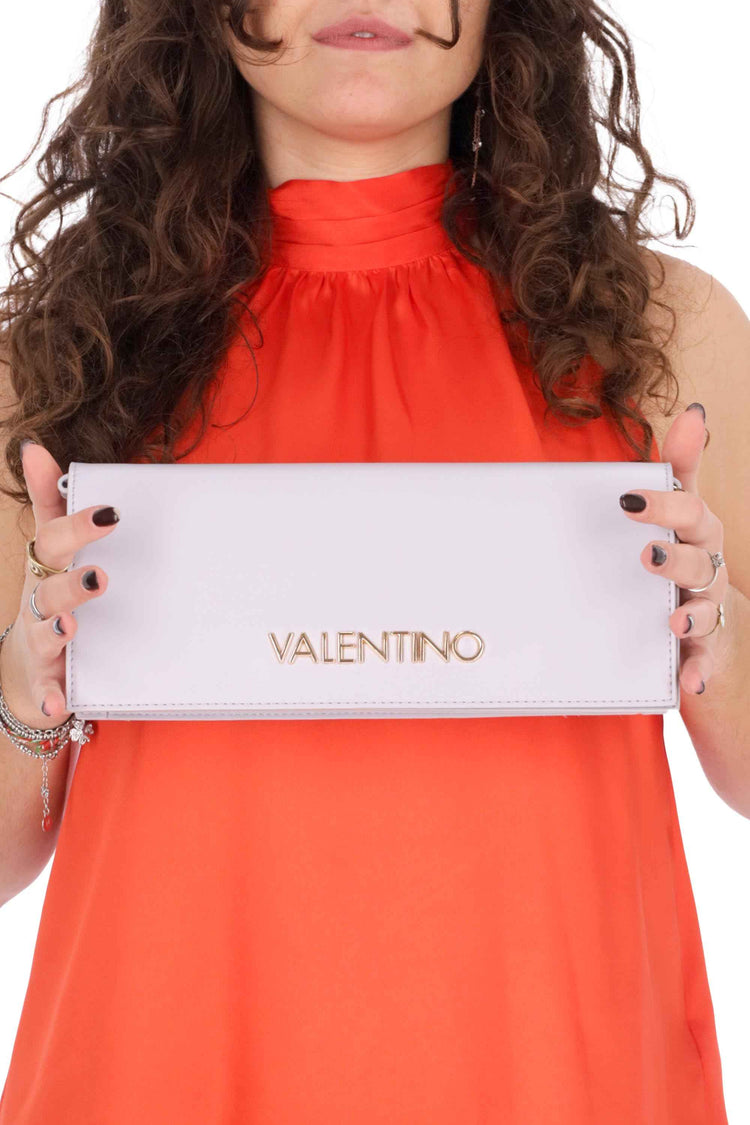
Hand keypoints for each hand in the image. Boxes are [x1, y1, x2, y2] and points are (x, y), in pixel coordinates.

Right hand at [0, 441, 119, 727]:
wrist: (25, 670)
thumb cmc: (48, 596)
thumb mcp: (50, 549)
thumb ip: (48, 500)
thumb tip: (34, 447)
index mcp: (46, 567)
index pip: (56, 540)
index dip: (78, 525)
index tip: (112, 512)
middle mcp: (39, 601)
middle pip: (50, 587)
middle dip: (71, 580)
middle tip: (101, 576)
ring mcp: (38, 641)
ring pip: (46, 632)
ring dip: (57, 628)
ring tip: (71, 627)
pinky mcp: (42, 679)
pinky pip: (44, 690)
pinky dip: (50, 697)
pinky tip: (59, 704)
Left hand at [618, 402, 727, 695]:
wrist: (712, 634)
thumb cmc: (689, 561)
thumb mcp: (683, 517)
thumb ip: (683, 468)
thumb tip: (695, 411)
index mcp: (698, 533)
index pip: (688, 510)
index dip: (664, 504)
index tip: (627, 500)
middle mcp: (709, 568)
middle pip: (699, 558)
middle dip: (676, 557)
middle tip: (645, 556)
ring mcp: (710, 610)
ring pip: (705, 609)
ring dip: (691, 614)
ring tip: (674, 622)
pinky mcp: (708, 651)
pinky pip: (708, 662)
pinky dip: (700, 670)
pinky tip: (690, 681)